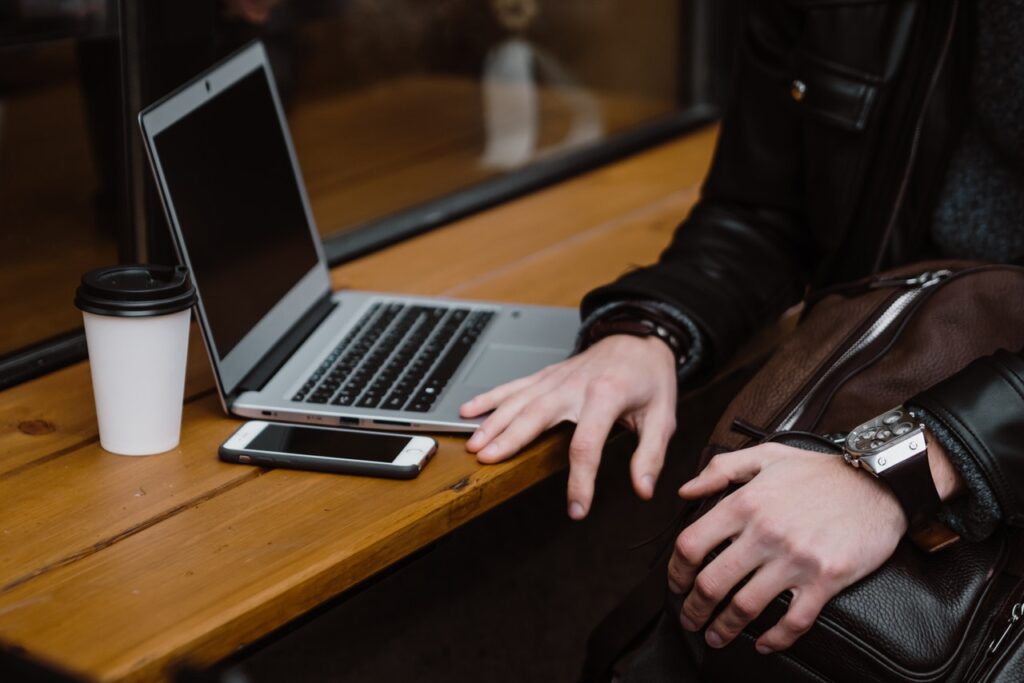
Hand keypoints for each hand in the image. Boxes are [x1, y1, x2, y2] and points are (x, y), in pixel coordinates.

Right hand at [460, 335, 677, 518]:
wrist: (639, 336)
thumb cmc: (650, 377)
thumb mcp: (663, 417)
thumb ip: (651, 455)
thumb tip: (643, 489)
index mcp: (606, 397)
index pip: (587, 445)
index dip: (580, 481)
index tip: (577, 509)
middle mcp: (575, 386)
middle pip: (536, 416)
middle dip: (511, 440)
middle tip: (488, 462)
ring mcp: (557, 379)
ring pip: (518, 401)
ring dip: (493, 422)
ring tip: (474, 445)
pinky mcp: (547, 375)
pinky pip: (513, 386)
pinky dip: (489, 398)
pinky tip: (468, 411)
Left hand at [668, 443, 906, 654]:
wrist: (881, 482)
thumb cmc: (821, 471)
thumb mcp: (766, 455)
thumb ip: (720, 470)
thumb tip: (684, 491)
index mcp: (745, 503)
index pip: (692, 545)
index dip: (676, 572)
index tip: (675, 584)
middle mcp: (765, 532)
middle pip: (712, 583)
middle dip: (694, 608)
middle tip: (690, 619)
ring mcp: (795, 559)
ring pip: (745, 606)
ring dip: (724, 628)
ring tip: (715, 636)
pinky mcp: (825, 579)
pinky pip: (793, 620)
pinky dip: (774, 639)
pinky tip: (763, 644)